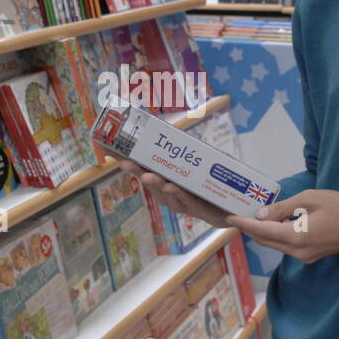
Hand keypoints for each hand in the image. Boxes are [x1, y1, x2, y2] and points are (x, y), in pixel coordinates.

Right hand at [109, 154, 232, 228]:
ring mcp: (181, 202)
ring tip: (149, 176)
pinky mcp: (198, 209)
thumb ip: (180, 150)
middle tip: (126, 163)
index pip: (141, 168)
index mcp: (163, 180)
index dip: (126, 160)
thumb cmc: (207, 184)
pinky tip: (173, 187)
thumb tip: (169, 129)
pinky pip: (188, 201)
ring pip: (166, 193)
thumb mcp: (194, 163)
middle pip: (150, 181)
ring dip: (157, 184)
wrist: (230, 208)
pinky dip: (180, 194)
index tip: (109, 150)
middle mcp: (168, 193)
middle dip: (138, 171)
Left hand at [227, 190, 338, 263]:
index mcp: (297, 236)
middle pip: (266, 241)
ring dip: (262, 233)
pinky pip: (286, 247)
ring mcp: (304, 256)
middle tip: (237, 215)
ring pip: (275, 245)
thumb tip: (261, 214)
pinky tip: (272, 224)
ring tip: (251, 218)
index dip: (244, 224)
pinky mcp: (309, 256)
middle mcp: (297, 251)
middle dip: (250, 229)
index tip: (230, 217)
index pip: (263, 231)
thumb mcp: (310, 199)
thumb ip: (283, 208)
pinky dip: (276, 236)